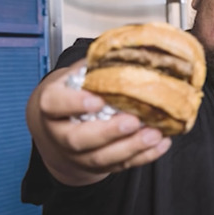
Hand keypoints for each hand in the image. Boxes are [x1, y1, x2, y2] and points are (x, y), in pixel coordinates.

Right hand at [26, 60, 171, 185]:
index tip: (96, 99)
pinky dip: (143, 157)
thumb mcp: (77, 75)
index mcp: (52, 106)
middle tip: (133, 121)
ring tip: (154, 134)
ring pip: (101, 158)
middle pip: (79, 139)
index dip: (73, 103)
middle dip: (108, 132)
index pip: (54, 104)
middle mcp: (61, 134)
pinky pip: (120, 166)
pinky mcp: (98, 166)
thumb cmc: (73, 94)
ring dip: (130, 148)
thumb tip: (128, 48)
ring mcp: (79, 154)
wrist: (60, 126)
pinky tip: (161, 143)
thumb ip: (97, 65)